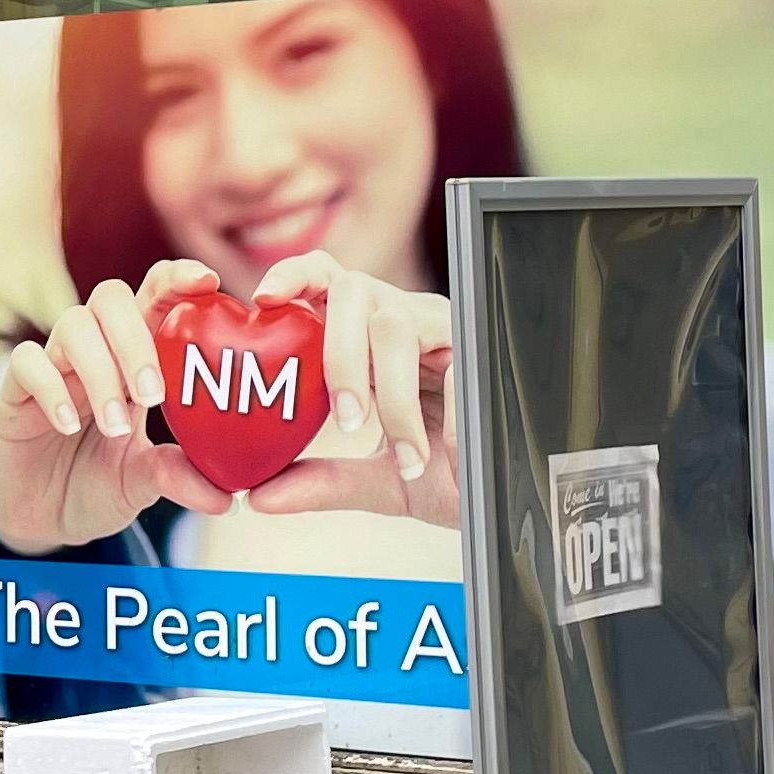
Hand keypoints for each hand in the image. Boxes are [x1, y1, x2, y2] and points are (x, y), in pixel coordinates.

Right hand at [0, 263, 235, 555]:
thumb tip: (226, 496)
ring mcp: (53, 365)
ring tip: (116, 427)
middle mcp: (94, 350)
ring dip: (100, 371)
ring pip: (73, 326)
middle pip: (111, 298)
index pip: (154, 296)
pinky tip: (70, 426)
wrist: (42, 518)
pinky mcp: (16, 390)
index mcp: (134, 357)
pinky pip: (28, 363)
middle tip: (154, 396)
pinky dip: (52, 389)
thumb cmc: (99, 482)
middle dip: (136, 338)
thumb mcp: (143, 483)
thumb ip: (176, 476)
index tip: (208, 282)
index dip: (177, 279)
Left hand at [239, 252, 459, 527]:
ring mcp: (446, 330)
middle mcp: (405, 324)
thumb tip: (258, 497)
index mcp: (372, 343)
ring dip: (388, 390)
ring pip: (395, 323)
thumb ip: (323, 483)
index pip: (330, 284)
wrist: (515, 497)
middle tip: (344, 420)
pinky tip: (445, 452)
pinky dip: (440, 414)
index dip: (296, 276)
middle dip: (337, 350)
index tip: (262, 300)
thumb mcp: (381, 483)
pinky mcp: (484, 348)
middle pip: (355, 288)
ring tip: (400, 452)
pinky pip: (454, 361)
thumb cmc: (450, 475)